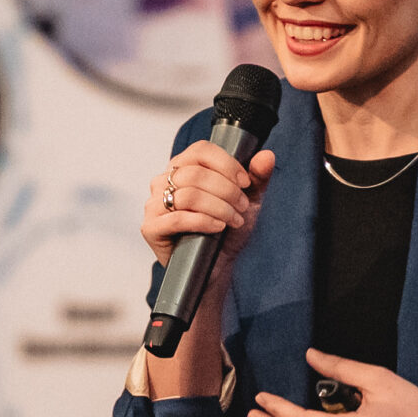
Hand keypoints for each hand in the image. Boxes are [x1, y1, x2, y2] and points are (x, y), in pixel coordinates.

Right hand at [141, 142, 278, 285]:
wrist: (218, 266)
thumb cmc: (227, 230)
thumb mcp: (249, 201)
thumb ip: (257, 178)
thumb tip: (267, 156)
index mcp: (182, 167)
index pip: (201, 150)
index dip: (226, 164)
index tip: (245, 182)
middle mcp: (163, 181)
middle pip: (196, 173)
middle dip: (227, 191)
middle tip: (243, 207)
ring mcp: (154, 204)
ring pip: (189, 195)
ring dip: (219, 207)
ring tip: (234, 220)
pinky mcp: (151, 228)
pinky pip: (177, 218)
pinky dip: (203, 221)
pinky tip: (218, 227)